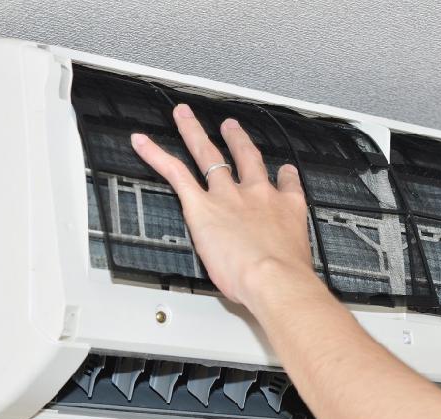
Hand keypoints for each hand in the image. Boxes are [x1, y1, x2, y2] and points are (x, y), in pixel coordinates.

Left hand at [130, 104, 315, 306]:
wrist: (274, 277)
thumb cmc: (286, 276)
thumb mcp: (296, 258)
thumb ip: (284, 252)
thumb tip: (278, 268)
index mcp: (285, 208)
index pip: (286, 184)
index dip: (284, 175)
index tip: (283, 171)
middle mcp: (257, 194)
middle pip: (245, 157)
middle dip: (236, 139)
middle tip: (230, 127)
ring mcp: (228, 195)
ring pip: (208, 155)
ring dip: (194, 133)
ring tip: (185, 118)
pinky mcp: (201, 205)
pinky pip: (175, 173)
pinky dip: (155, 155)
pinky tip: (143, 143)